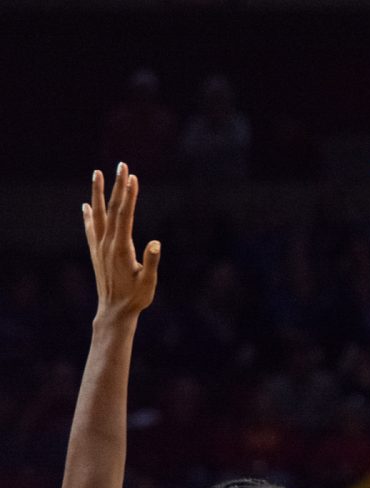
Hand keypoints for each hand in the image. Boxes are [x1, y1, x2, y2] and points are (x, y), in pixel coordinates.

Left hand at [82, 163, 160, 319]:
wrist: (113, 312)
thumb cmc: (136, 298)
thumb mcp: (149, 282)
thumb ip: (152, 262)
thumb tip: (156, 243)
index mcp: (120, 248)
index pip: (124, 215)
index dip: (129, 195)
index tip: (132, 177)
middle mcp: (106, 244)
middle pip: (111, 209)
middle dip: (117, 186)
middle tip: (121, 165)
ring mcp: (99, 247)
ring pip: (98, 214)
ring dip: (98, 193)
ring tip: (97, 174)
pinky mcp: (96, 252)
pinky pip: (91, 228)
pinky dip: (88, 215)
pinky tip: (86, 206)